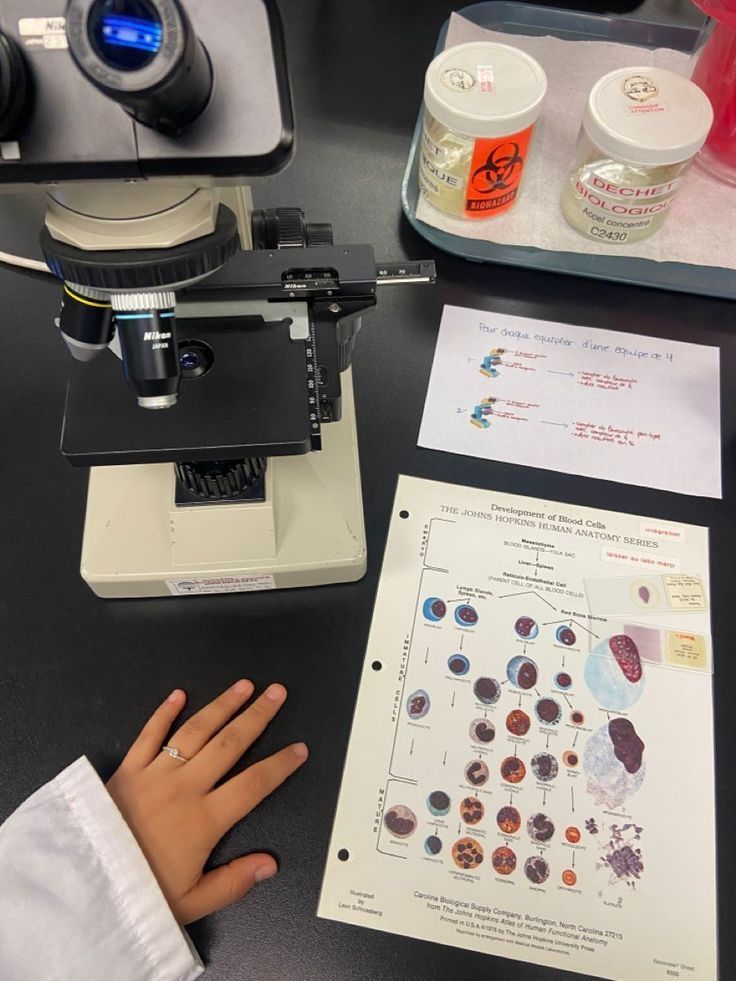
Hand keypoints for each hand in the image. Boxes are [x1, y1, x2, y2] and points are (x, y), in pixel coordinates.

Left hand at [106, 681, 307, 924]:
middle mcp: (184, 788)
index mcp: (205, 820)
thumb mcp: (192, 902)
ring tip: (244, 686)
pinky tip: (179, 694)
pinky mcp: (126, 769)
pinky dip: (164, 712)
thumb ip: (234, 881)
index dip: (280, 765)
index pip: (254, 784)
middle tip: (277, 693)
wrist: (81, 886)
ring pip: (196, 730)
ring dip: (222, 705)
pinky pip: (149, 734)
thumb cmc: (139, 894)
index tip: (299, 749)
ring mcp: (155, 774)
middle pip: (230, 744)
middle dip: (257, 716)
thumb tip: (270, 864)